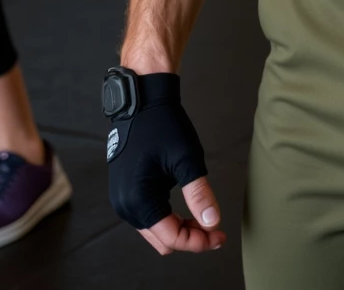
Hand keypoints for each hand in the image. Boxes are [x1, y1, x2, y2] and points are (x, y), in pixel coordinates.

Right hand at [107, 73, 224, 253]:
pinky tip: (187, 208)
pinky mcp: (126, 191)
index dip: (198, 242)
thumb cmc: (164, 125)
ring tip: (204, 216)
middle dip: (190, 238)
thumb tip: (213, 223)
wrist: (142, 101)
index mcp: (138, 200)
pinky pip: (149, 216)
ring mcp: (123, 199)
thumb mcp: (187, 159)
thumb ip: (199, 194)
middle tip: (216, 228)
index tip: (220, 236)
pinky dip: (168, 217)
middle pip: (162, 240)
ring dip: (180, 228)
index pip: (171, 238)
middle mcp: (125, 206)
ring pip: (156, 231)